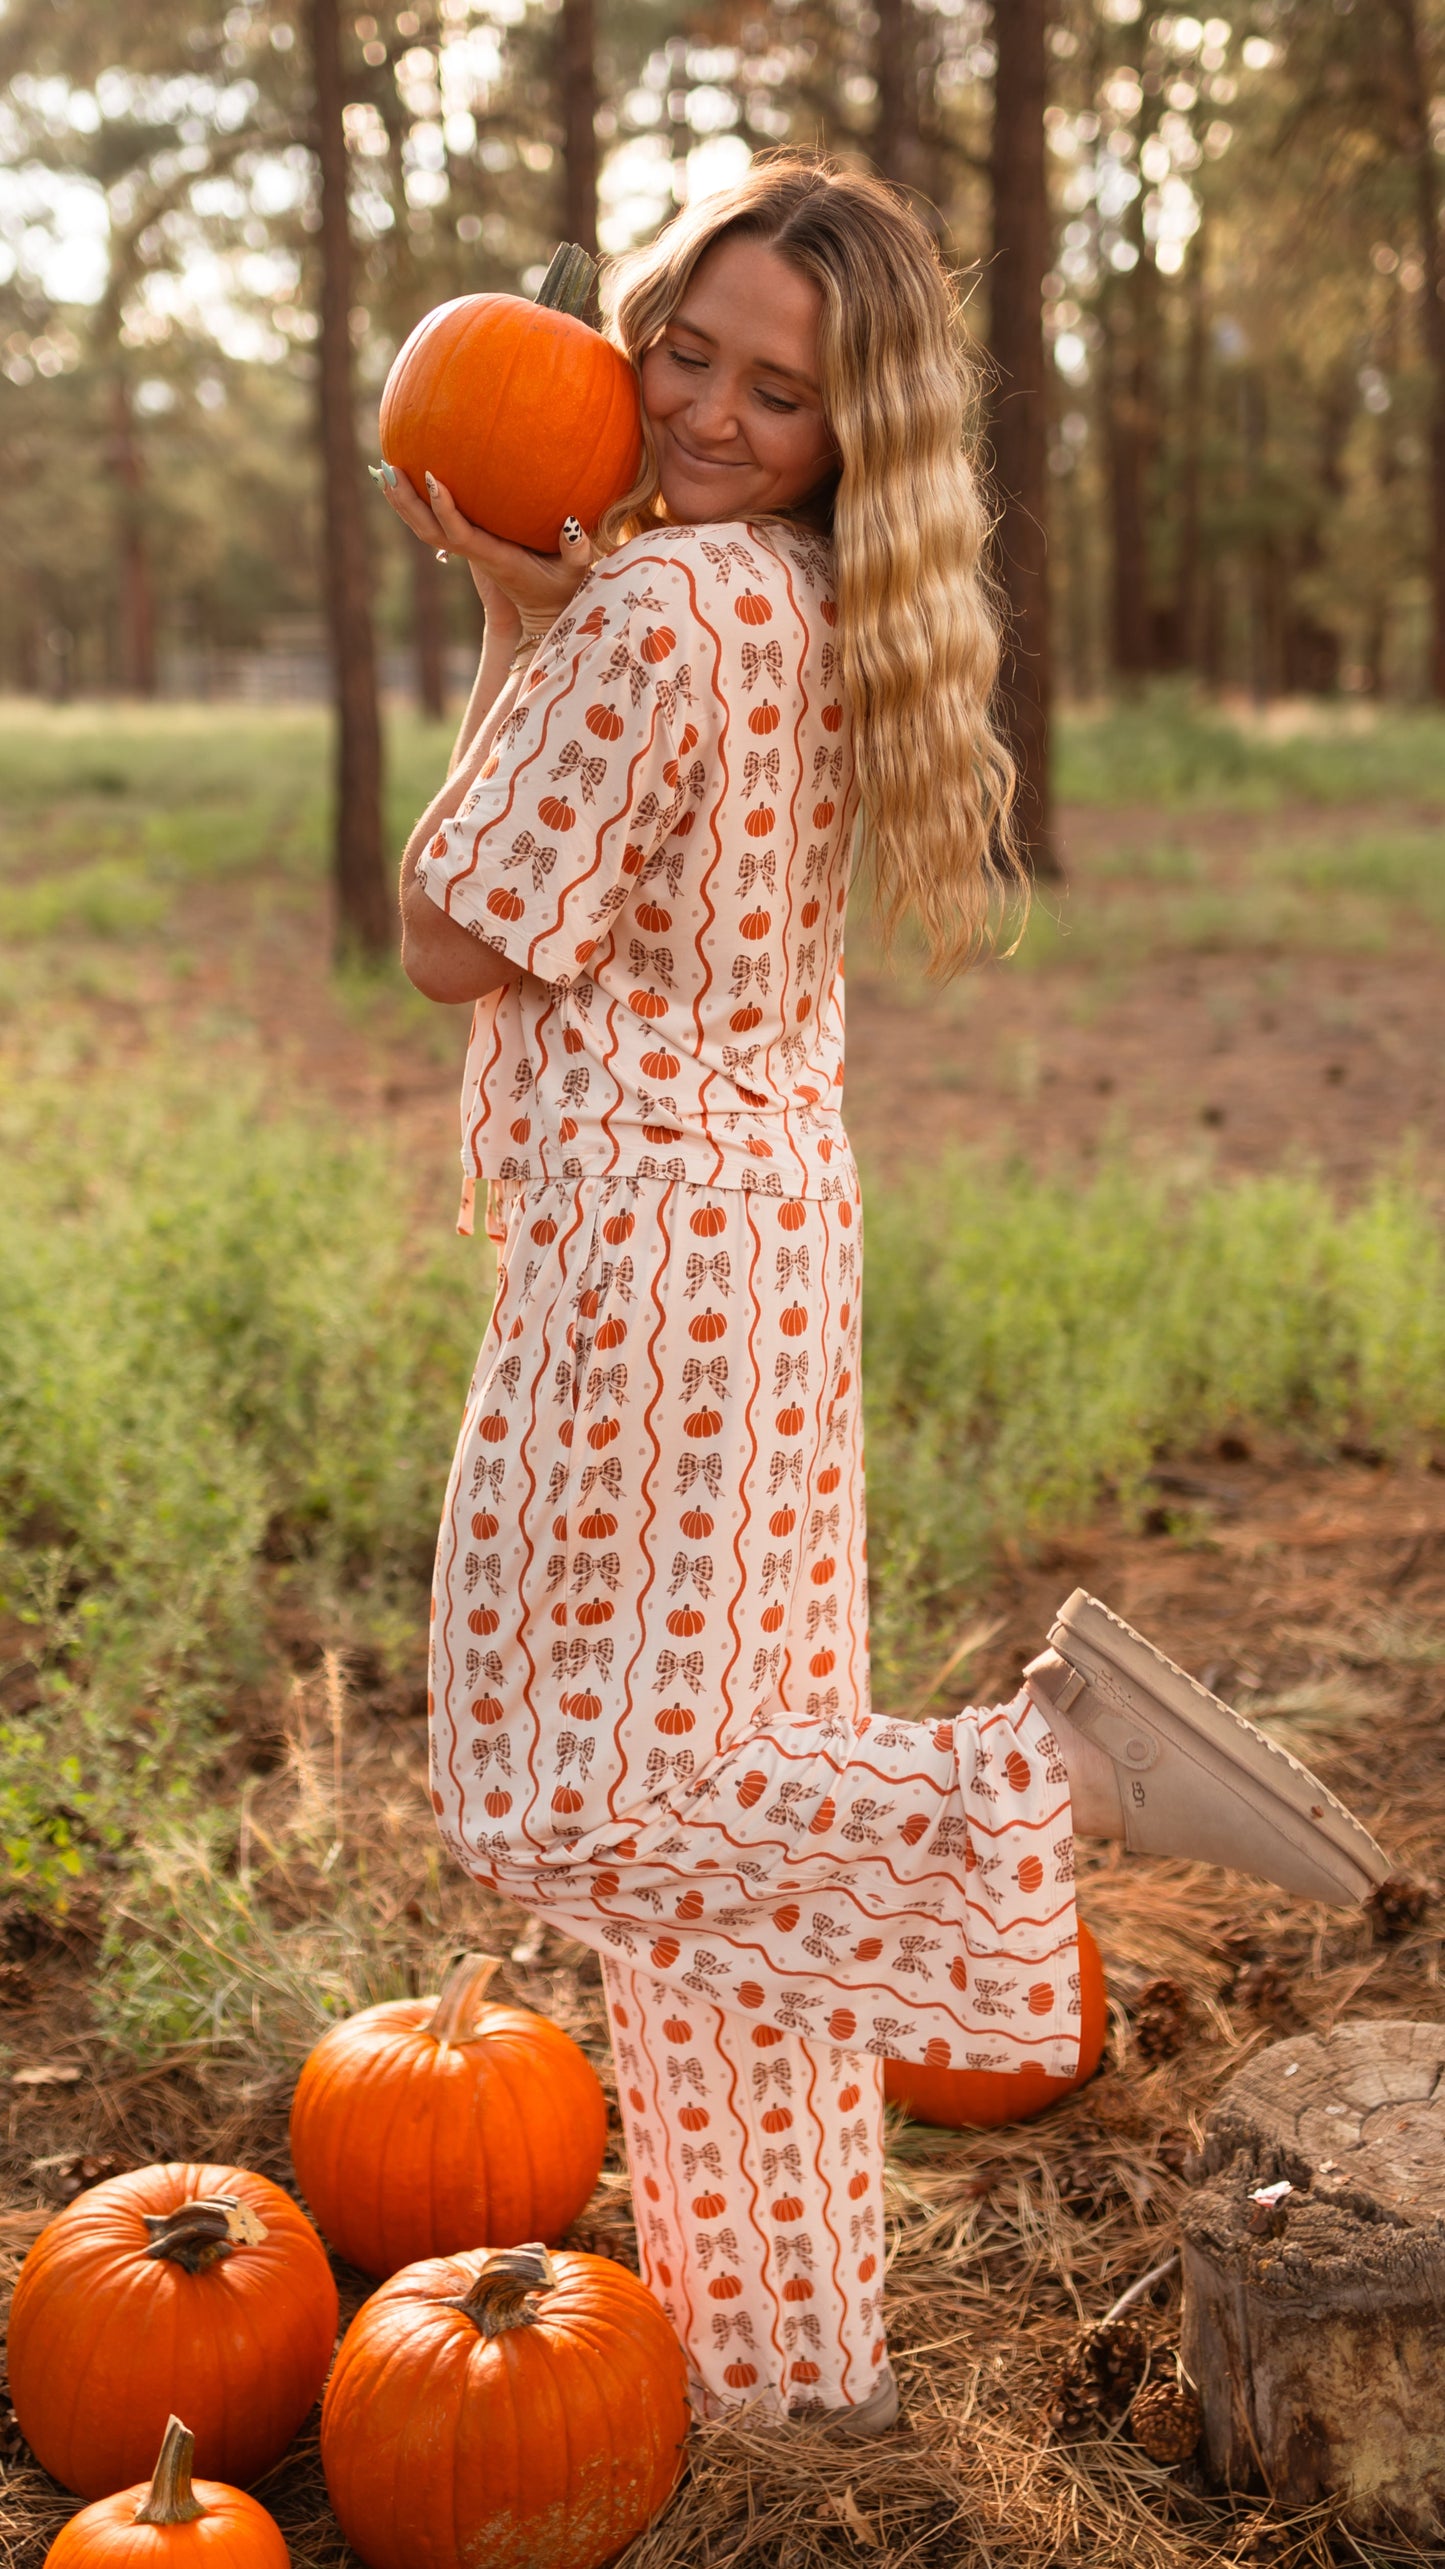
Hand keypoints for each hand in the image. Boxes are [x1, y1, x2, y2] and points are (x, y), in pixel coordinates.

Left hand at [371, 463, 592, 636]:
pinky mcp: (468, 543)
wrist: (545, 610)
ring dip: (402, 502)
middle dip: (406, 502)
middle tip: (387, 468)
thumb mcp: (574, 573)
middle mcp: (474, 554)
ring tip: (384, 468)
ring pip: (425, 528)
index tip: (433, 478)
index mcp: (494, 559)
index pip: (460, 535)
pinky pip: (435, 523)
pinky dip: (416, 503)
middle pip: (428, 531)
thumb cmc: (561, 589)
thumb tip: (571, 522)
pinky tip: (408, 477)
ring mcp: (468, 549)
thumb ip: (576, 551)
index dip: (444, 510)